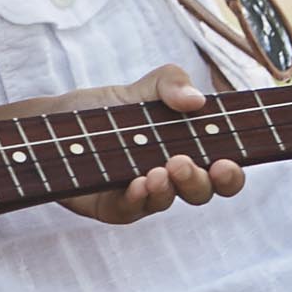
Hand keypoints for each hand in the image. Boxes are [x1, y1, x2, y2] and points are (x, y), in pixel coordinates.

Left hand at [45, 64, 251, 228]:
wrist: (59, 121)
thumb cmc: (110, 109)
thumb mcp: (144, 86)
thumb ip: (172, 83)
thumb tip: (196, 100)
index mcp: (188, 147)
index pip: (222, 168)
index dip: (231, 173)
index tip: (227, 162)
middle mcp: (172, 175)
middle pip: (202, 191)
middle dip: (200, 182)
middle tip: (183, 163)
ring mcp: (145, 193)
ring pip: (168, 201)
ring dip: (167, 188)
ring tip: (157, 171)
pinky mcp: (115, 205)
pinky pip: (132, 209)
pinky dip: (137, 198)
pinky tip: (136, 184)